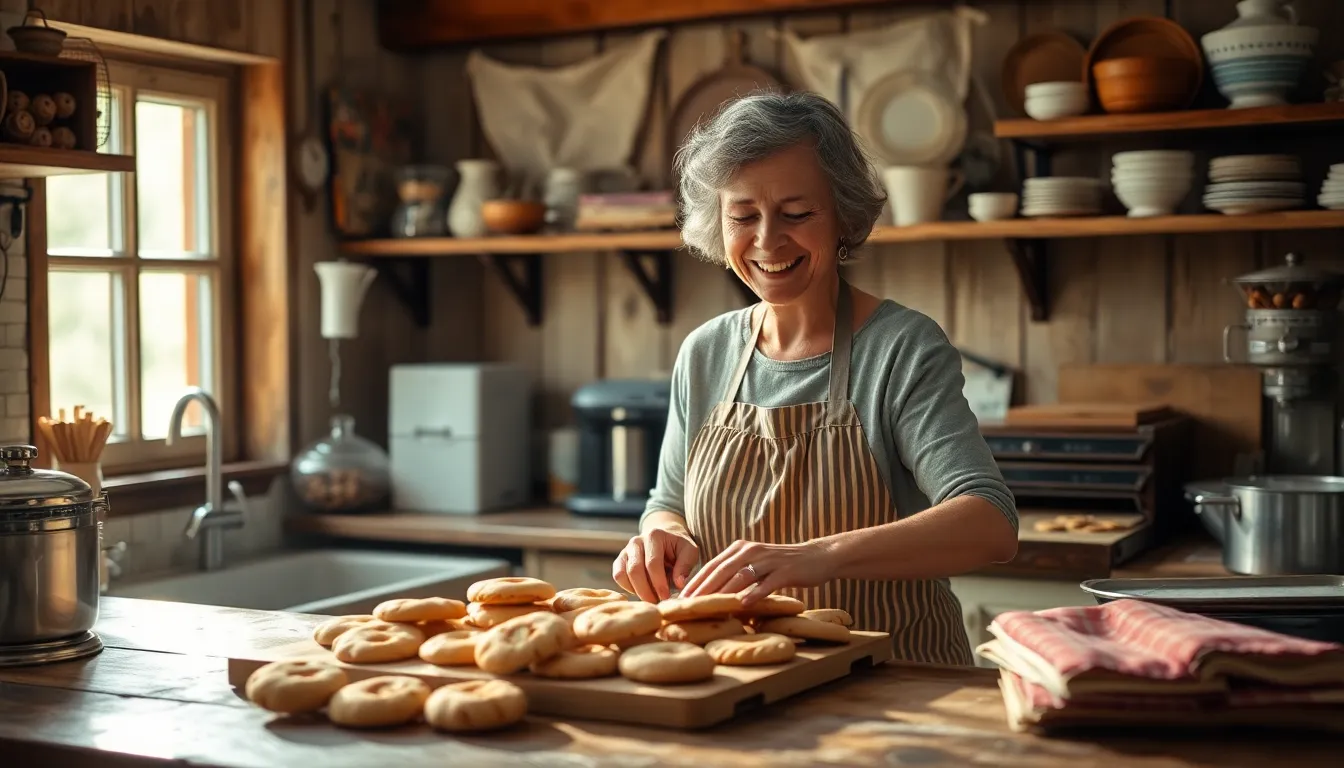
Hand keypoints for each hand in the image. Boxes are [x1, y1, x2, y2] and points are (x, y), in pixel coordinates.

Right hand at [612, 524, 698, 602]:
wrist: (666, 537)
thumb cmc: (679, 547)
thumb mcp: (690, 551)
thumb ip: (685, 565)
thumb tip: (679, 584)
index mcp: (655, 536)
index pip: (652, 563)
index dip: (659, 583)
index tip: (666, 597)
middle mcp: (636, 541)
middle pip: (635, 570)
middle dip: (646, 591)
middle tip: (657, 603)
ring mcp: (626, 550)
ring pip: (623, 574)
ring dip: (636, 591)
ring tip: (651, 599)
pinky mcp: (620, 560)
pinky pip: (618, 576)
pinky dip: (628, 588)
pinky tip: (642, 593)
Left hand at [680, 538, 836, 605]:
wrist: (816, 556)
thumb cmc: (782, 565)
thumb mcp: (755, 565)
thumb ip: (735, 574)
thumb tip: (712, 593)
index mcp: (740, 548)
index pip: (711, 566)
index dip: (695, 582)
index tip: (680, 599)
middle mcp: (750, 551)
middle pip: (721, 571)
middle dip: (702, 589)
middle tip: (687, 606)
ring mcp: (767, 560)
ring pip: (740, 577)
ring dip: (722, 593)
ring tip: (707, 607)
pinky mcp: (784, 571)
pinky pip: (765, 583)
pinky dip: (754, 594)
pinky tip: (743, 605)